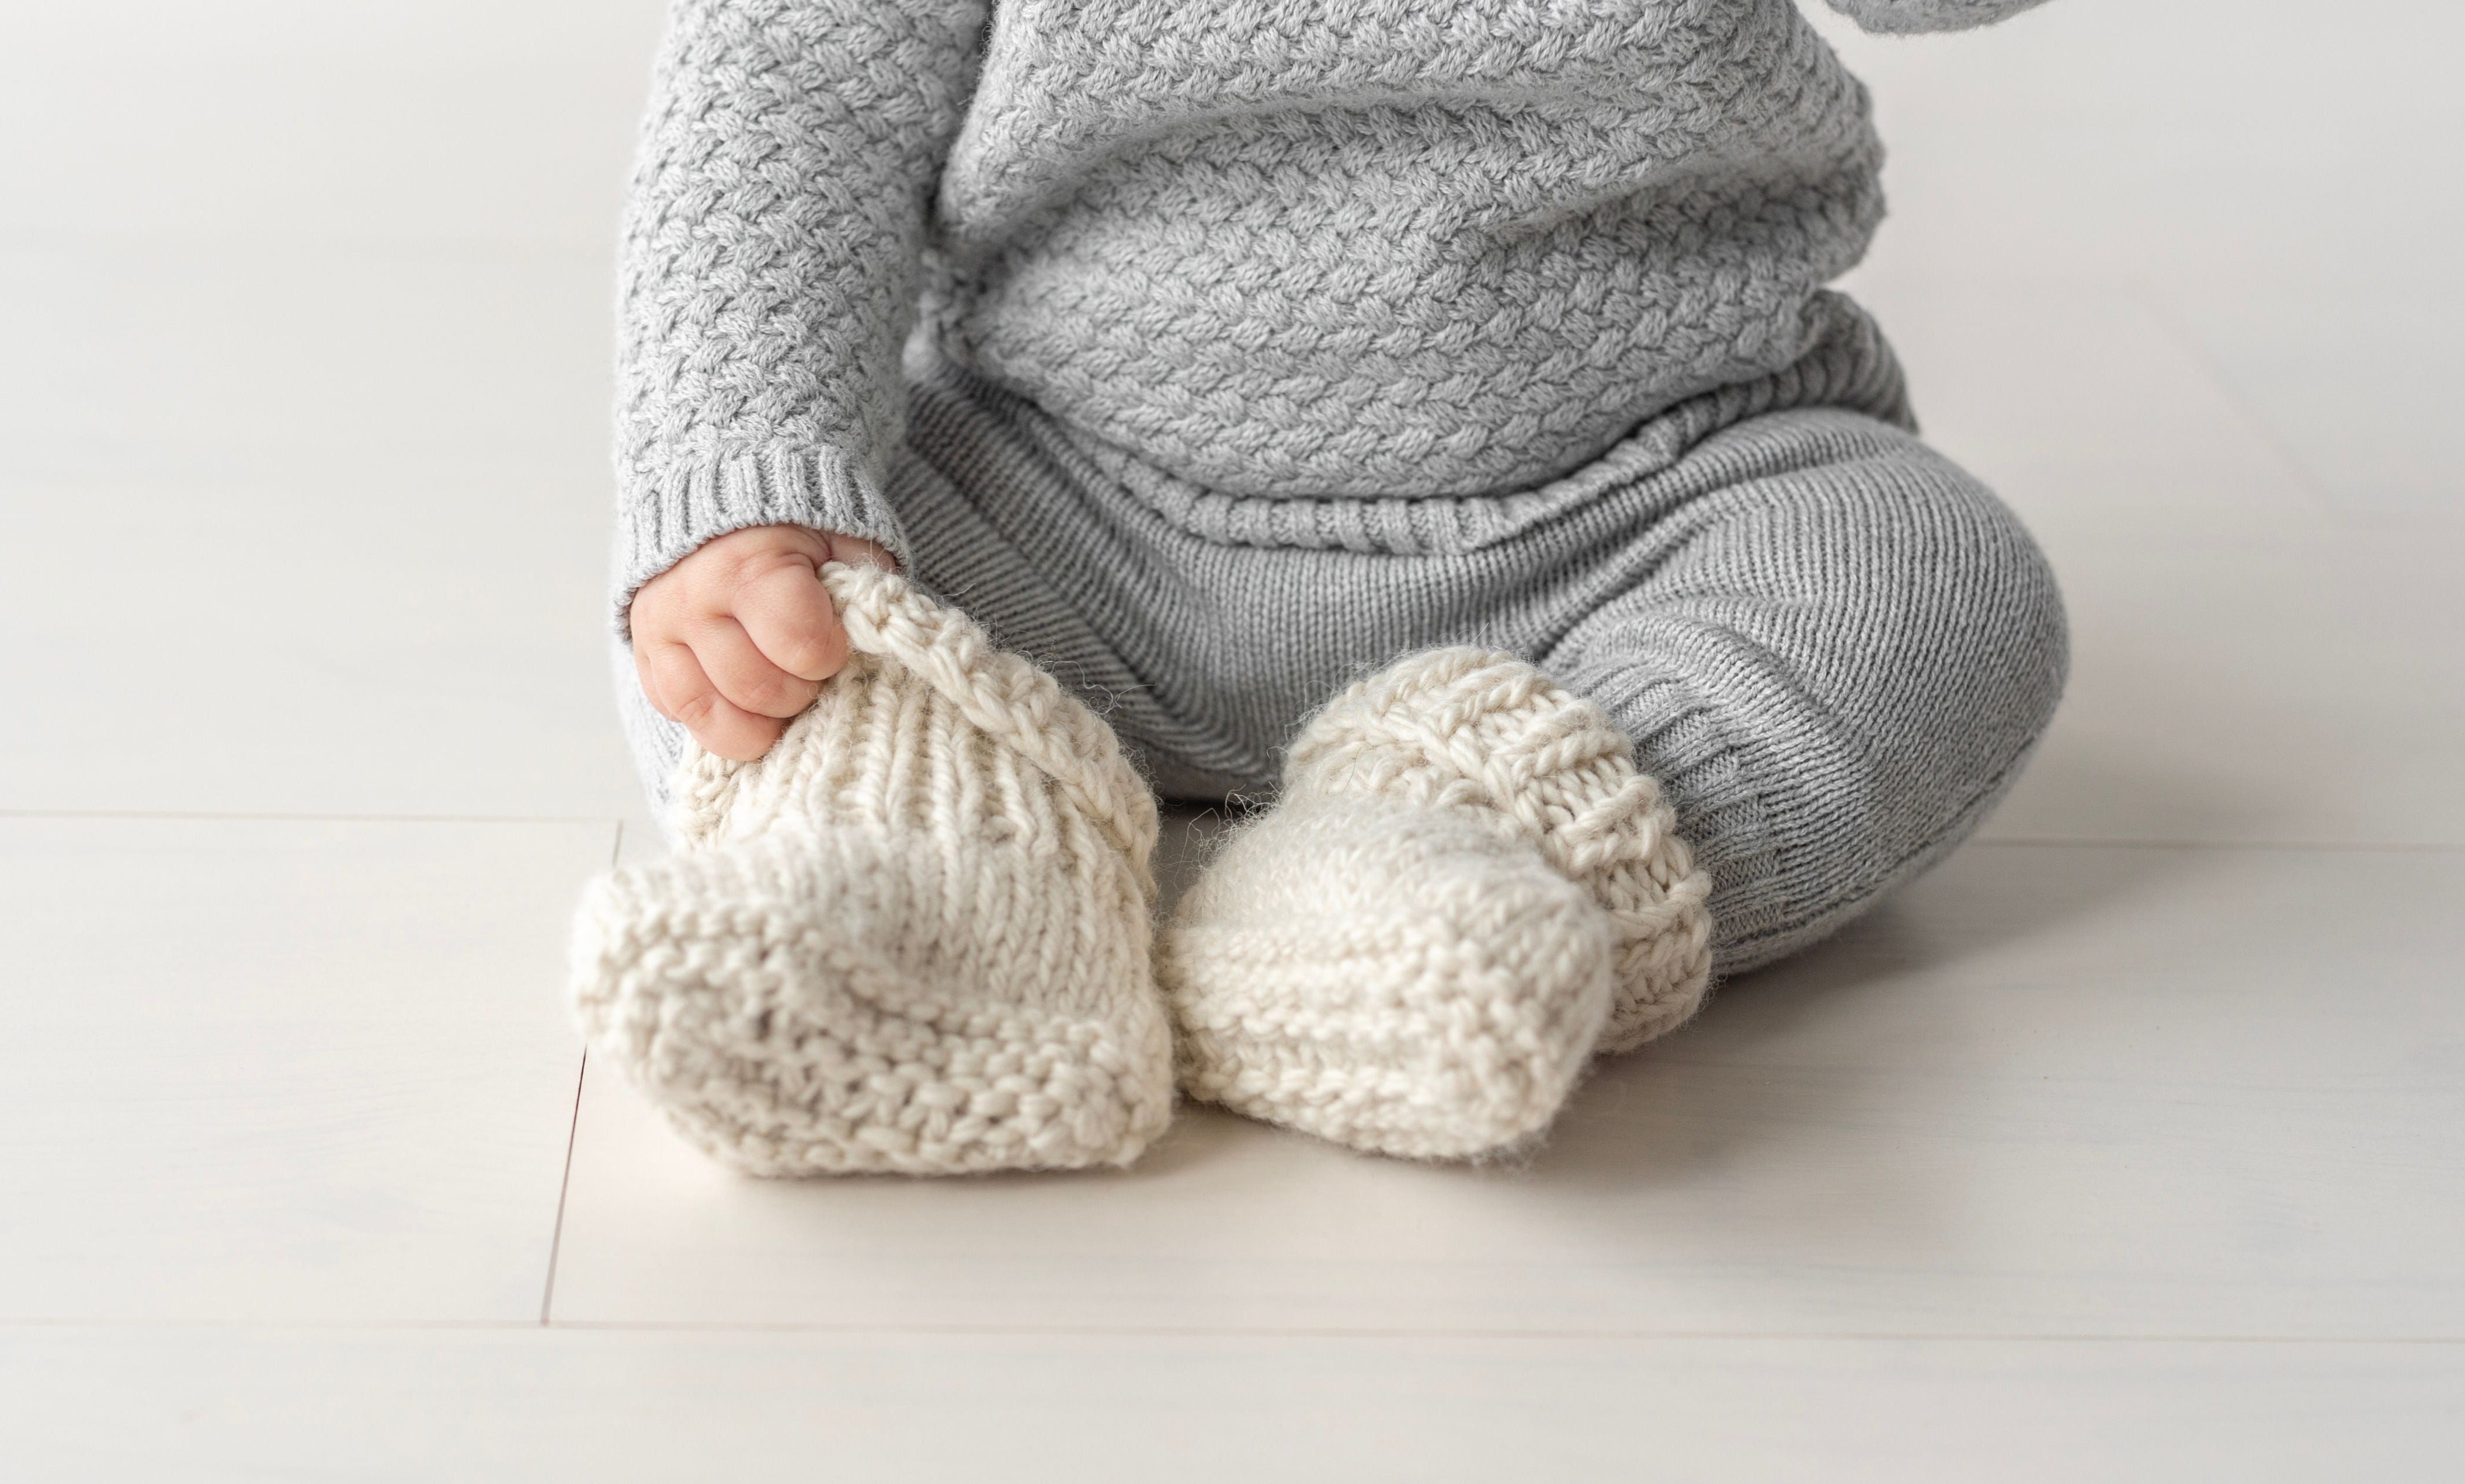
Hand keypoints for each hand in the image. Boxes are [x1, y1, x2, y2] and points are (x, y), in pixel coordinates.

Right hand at [627, 524, 895, 760]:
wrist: (719, 501)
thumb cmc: (792, 530)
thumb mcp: (839, 540)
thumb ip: (861, 588)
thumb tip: (876, 643)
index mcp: (747, 567)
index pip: (801, 646)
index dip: (829, 655)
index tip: (834, 641)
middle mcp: (694, 603)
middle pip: (760, 690)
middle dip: (800, 691)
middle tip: (808, 668)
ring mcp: (661, 634)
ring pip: (715, 718)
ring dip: (761, 718)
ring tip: (780, 687)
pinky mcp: (645, 658)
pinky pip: (681, 716)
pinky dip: (720, 718)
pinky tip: (742, 694)